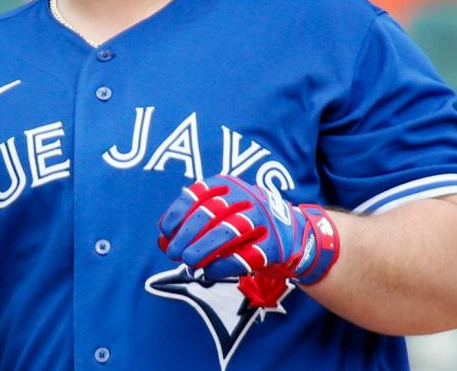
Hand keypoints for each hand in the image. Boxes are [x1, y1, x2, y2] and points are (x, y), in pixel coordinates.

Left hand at [157, 174, 339, 285]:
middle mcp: (249, 197)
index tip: (165, 231)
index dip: (179, 212)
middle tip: (173, 252)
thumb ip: (192, 225)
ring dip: (205, 248)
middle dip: (188, 233)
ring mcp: (265, 220)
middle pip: (212, 212)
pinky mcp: (276, 245)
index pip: (199, 193)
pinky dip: (224, 265)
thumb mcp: (220, 216)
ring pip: (230, 231)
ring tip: (188, 261)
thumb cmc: (246, 225)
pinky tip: (209, 271)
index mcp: (231, 185)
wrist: (295, 236)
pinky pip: (247, 255)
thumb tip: (162, 241)